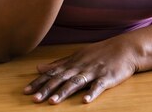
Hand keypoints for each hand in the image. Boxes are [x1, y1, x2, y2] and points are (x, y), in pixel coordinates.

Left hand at [23, 38, 137, 103]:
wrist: (125, 48)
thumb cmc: (101, 52)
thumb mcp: (78, 55)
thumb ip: (58, 63)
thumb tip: (38, 67)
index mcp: (74, 62)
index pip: (53, 73)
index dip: (39, 82)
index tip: (26, 91)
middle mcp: (81, 67)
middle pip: (62, 79)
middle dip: (47, 89)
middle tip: (35, 99)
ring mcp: (94, 72)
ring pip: (76, 82)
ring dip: (64, 92)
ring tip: (53, 102)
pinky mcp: (107, 77)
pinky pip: (98, 86)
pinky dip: (92, 93)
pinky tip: (85, 101)